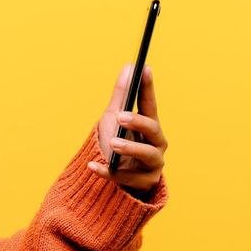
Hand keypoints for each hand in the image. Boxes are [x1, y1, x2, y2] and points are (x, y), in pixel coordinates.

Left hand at [88, 63, 166, 195]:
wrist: (118, 179)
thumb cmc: (118, 143)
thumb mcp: (115, 118)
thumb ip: (122, 95)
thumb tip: (129, 66)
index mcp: (150, 126)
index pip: (150, 104)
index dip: (148, 87)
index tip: (145, 68)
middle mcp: (156, 144)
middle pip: (153, 130)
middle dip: (138, 122)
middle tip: (120, 116)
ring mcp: (152, 165)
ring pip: (148, 155)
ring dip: (130, 148)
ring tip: (112, 143)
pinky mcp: (143, 184)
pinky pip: (126, 178)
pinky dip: (108, 172)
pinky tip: (93, 166)